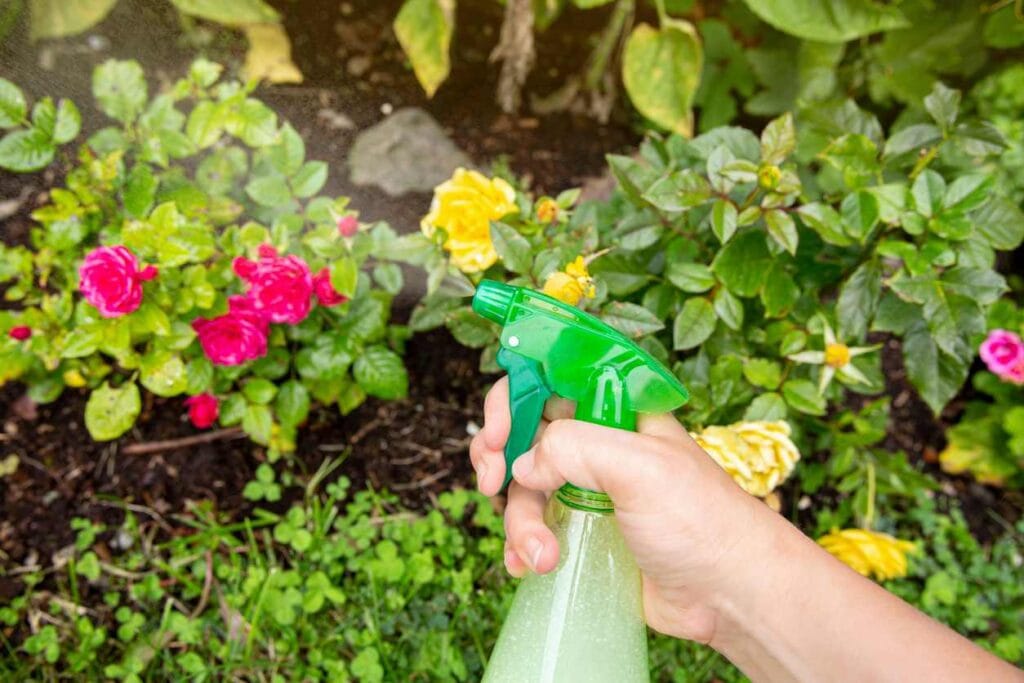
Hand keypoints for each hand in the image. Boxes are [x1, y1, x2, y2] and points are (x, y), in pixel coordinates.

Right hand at [468, 376, 780, 643]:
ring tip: (542, 555)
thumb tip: (524, 463)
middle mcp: (598, 442)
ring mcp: (588, 488)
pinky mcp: (582, 531)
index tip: (498, 432)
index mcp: (616, 410)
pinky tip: (528, 567)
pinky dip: (521, 546)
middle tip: (490, 483)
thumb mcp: (641, 468)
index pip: (550, 378)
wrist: (729, 593)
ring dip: (519, 521)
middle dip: (498, 457)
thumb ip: (576, 448)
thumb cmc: (702, 520)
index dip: (514, 397)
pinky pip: (532, 527)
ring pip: (523, 486)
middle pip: (524, 431)